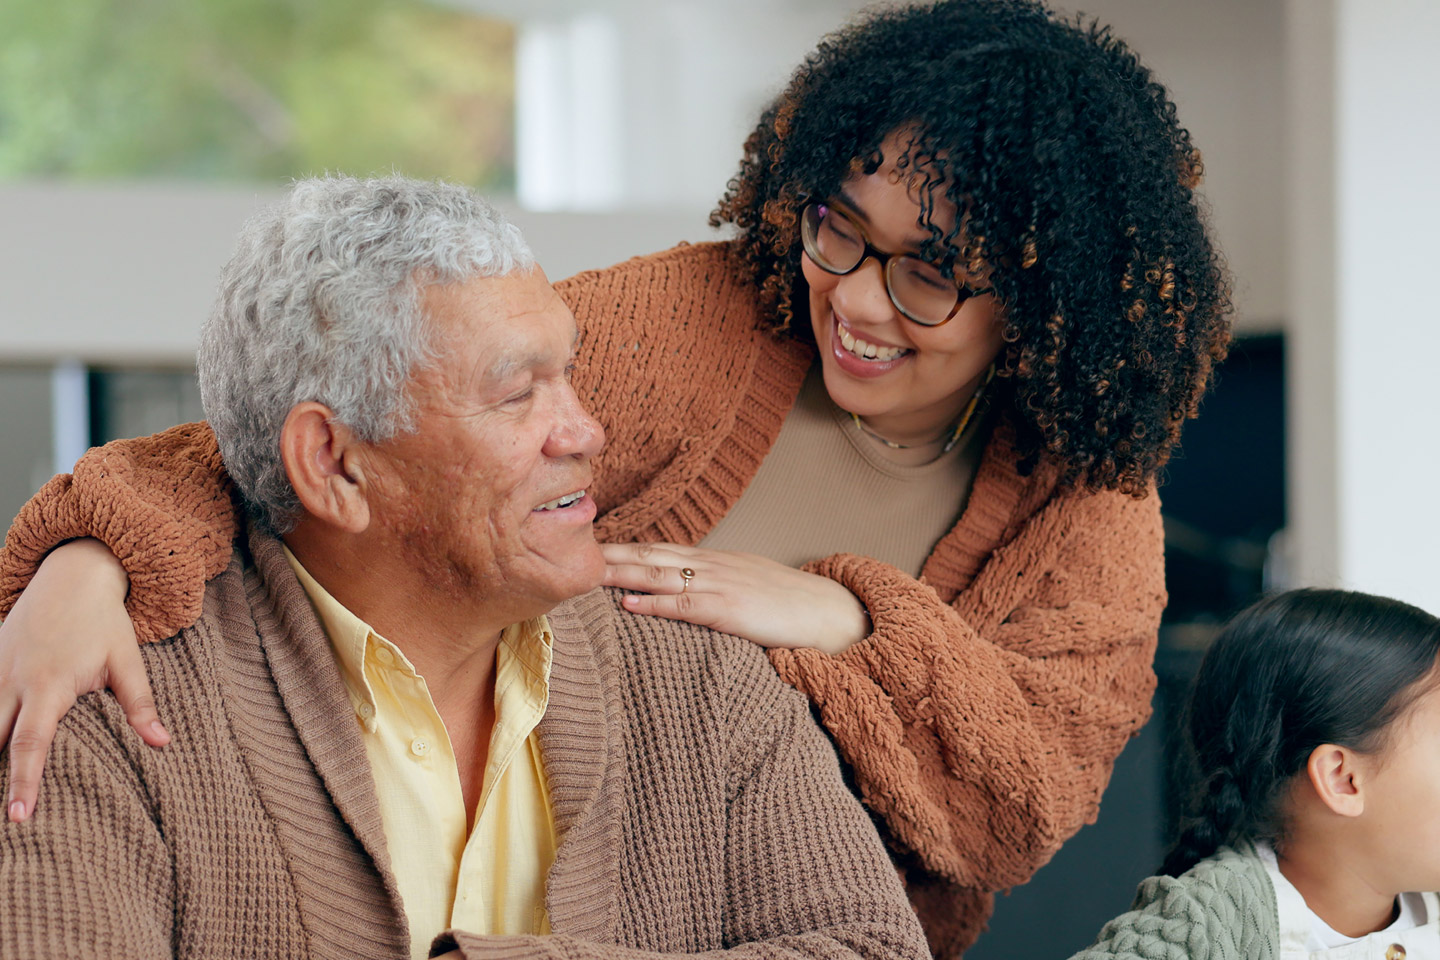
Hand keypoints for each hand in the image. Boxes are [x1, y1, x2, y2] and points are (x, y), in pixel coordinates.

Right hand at [0, 538, 168, 821]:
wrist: (72, 576)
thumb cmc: (103, 621)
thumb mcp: (127, 659)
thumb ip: (140, 703)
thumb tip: (163, 742)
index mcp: (49, 685)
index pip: (30, 743)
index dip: (23, 781)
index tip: (18, 815)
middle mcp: (13, 682)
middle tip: (1, 819)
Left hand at [601, 543, 868, 653]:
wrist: (830, 613)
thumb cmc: (790, 605)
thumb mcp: (746, 585)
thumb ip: (712, 585)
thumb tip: (680, 593)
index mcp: (714, 561)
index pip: (658, 549)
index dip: (622, 546)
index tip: (587, 545)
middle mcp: (711, 566)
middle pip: (650, 554)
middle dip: (609, 553)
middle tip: (569, 550)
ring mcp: (720, 586)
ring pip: (659, 575)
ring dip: (621, 573)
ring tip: (586, 573)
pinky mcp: (730, 611)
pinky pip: (686, 606)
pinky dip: (655, 604)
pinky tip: (630, 603)